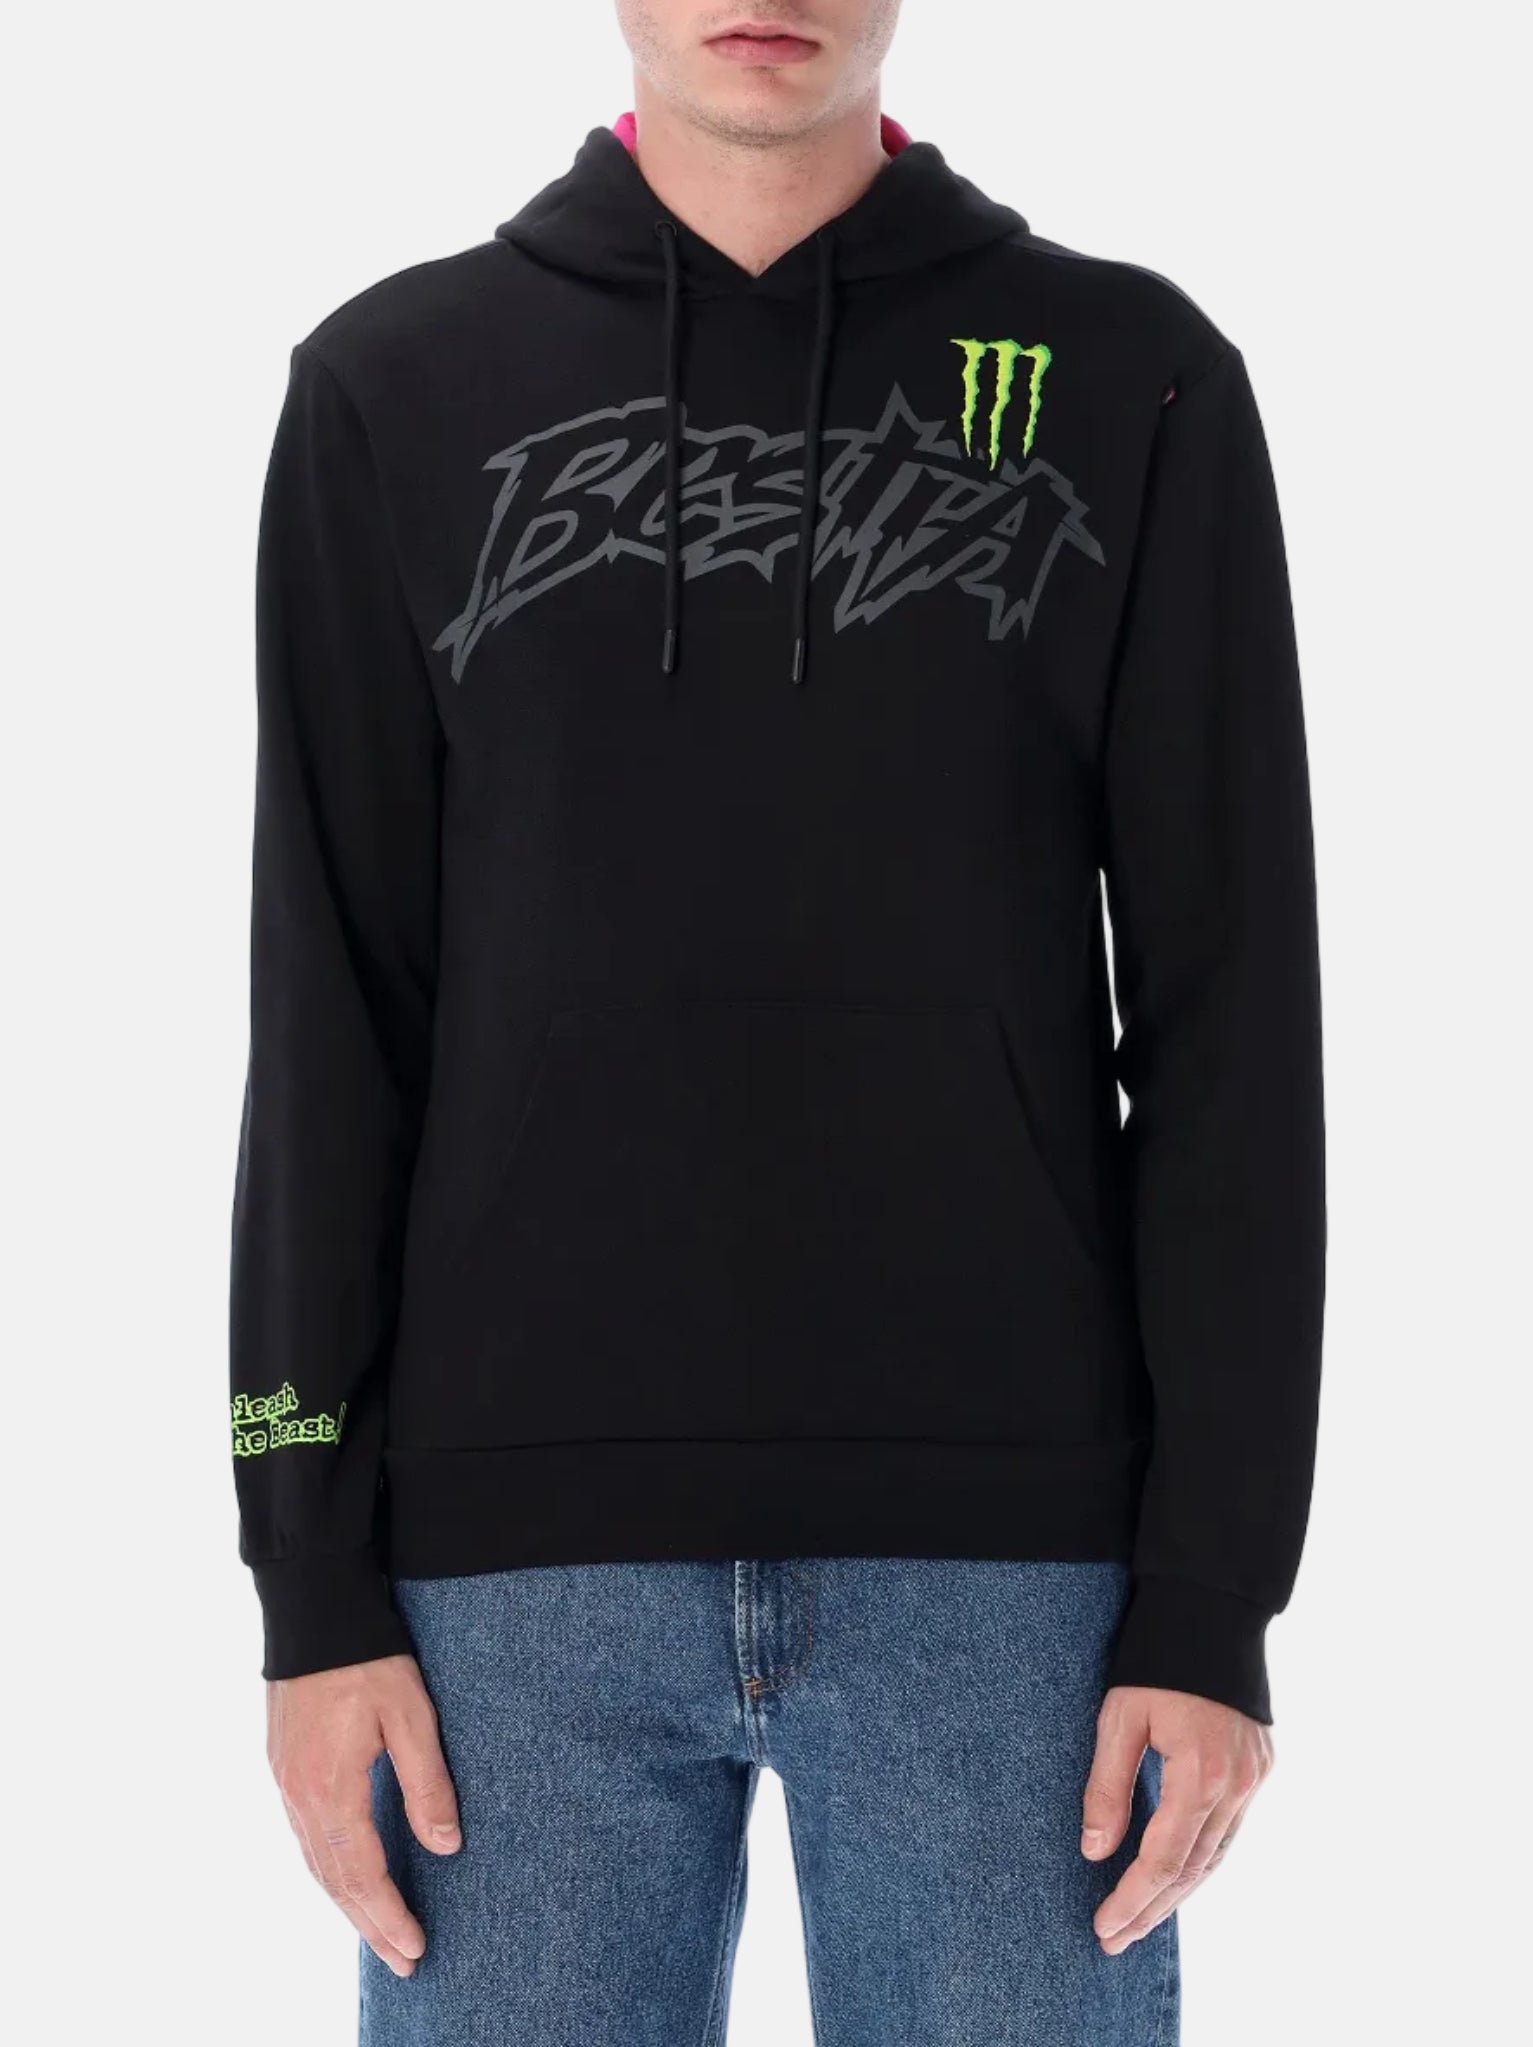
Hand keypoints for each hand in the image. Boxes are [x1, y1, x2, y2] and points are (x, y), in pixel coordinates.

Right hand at [267, 1653, 460, 1976]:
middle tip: (404, 1961)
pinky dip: (329, 1869)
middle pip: (334, 1881)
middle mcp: (299, 1795)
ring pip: (315, 1862)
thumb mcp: (412, 1715)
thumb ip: (428, 1783)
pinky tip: (348, 1877)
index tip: (416, 1949)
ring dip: (348, 1903)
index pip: (362, 1874)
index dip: (389, 1916)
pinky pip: (306, 1837)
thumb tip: (447, 1846)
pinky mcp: (283, 1766)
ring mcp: (285, 1782)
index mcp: (331, 1788)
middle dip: (370, 1925)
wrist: (313, 1609)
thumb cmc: (368, 1658)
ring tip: (380, 1933)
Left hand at [1081, 1685, 1271, 1954]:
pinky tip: (1175, 1876)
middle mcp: (1236, 1785)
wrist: (1212, 1612)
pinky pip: (1229, 1831)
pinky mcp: (1259, 1768)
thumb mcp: (1120, 1718)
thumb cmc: (1155, 1662)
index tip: (1104, 1927)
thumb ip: (1108, 1786)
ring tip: (1139, 1919)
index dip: (1132, 1899)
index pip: (1163, 1859)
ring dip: (1178, 1892)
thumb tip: (1095, 1850)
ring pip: (1216, 1855)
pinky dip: (1201, 1859)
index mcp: (1201, 1773)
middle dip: (1152, 1909)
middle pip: (1193, 1869)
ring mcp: (1254, 1778)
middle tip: (1115, 1940)